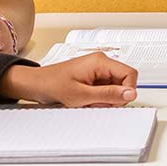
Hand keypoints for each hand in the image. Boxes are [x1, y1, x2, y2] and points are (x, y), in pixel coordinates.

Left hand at [0, 53, 138, 106]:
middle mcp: (101, 63)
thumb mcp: (82, 95)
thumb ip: (109, 94)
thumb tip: (131, 93)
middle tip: (97, 104)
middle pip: (123, 82)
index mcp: (100, 61)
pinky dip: (99, 99)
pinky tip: (86, 101)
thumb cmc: (53, 85)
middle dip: (114, 97)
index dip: (128, 91)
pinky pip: (105, 90)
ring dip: (105, 99)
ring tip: (88, 102)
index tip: (117, 102)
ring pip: (115, 88)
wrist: (36, 84)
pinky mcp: (93, 77)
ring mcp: (97, 70)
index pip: (130, 74)